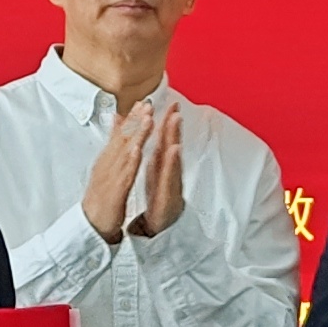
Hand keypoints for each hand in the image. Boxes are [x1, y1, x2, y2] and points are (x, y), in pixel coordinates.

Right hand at [80, 99, 154, 246]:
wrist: (90, 224)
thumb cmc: (99, 198)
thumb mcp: (105, 170)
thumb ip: (112, 148)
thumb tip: (115, 126)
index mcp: (106, 160)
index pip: (119, 135)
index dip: (131, 118)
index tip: (141, 102)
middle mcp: (107, 165)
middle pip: (122, 139)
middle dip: (135, 120)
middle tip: (145, 103)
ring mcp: (110, 177)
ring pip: (125, 152)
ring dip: (136, 135)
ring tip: (146, 120)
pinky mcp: (114, 192)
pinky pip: (123, 175)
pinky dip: (130, 161)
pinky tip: (138, 150)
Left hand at [131, 102, 187, 237]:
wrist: (163, 224)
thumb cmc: (159, 195)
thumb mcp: (155, 169)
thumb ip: (155, 151)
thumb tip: (152, 131)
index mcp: (161, 163)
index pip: (164, 138)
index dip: (166, 120)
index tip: (170, 102)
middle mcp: (169, 170)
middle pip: (171, 144)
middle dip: (173, 126)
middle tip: (176, 108)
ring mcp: (170, 182)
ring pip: (172, 158)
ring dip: (175, 138)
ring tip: (176, 122)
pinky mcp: (168, 195)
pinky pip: (169, 178)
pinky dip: (171, 165)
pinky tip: (174, 151)